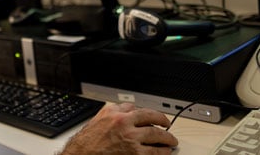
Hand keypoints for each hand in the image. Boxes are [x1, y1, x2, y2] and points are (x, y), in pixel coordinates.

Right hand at [60, 103, 177, 154]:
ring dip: (167, 138)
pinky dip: (163, 152)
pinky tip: (165, 152)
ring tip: (171, 141)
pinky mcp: (135, 154)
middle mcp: (124, 123)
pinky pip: (155, 152)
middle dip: (163, 122)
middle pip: (151, 118)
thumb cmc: (88, 141)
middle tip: (168, 125)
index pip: (138, 108)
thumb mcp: (99, 119)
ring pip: (156, 135)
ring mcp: (131, 139)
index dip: (149, 113)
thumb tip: (128, 109)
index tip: (154, 117)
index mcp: (115, 113)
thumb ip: (115, 112)